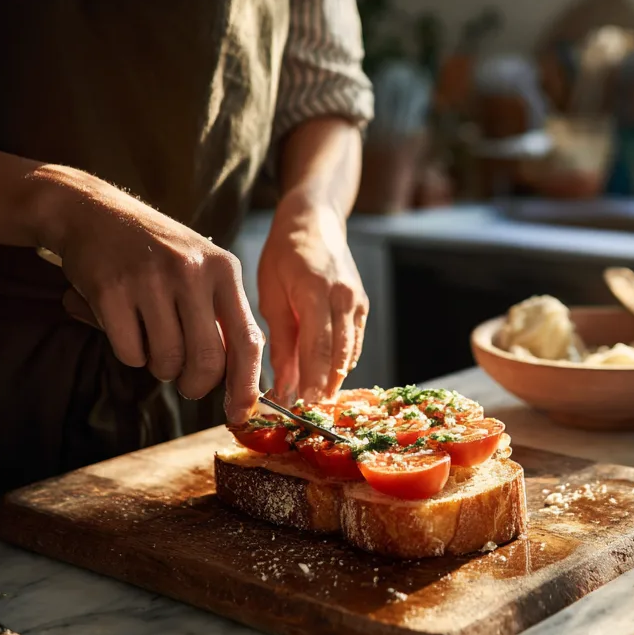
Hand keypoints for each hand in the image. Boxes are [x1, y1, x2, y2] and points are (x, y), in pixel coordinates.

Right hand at [42, 168, 263, 423]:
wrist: (95, 212)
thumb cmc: (157, 253)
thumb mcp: (203, 271)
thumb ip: (223, 317)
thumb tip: (243, 383)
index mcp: (224, 270)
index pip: (247, 340)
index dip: (245, 384)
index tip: (240, 412)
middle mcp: (192, 271)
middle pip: (206, 361)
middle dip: (195, 384)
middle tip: (185, 383)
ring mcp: (151, 279)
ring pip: (166, 361)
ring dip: (158, 365)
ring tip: (151, 337)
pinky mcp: (111, 290)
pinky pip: (130, 353)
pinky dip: (128, 352)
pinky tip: (124, 324)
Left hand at [257, 189, 367, 401]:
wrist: (315, 221)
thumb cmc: (284, 253)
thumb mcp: (271, 292)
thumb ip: (280, 338)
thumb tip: (282, 382)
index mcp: (315, 291)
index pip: (317, 346)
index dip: (311, 380)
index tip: (300, 405)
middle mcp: (343, 297)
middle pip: (339, 354)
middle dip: (325, 386)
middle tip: (310, 413)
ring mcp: (357, 301)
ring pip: (351, 351)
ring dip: (335, 378)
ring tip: (317, 401)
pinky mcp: (362, 305)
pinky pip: (355, 341)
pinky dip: (343, 362)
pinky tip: (328, 377)